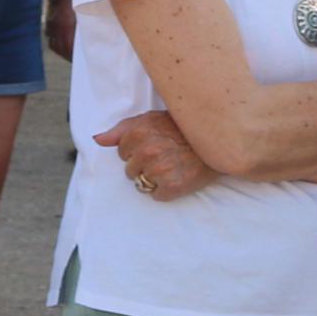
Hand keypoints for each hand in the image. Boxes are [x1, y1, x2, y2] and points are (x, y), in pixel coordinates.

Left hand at [101, 109, 215, 200]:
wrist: (219, 139)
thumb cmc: (183, 128)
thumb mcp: (151, 119)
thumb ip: (122, 129)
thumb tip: (97, 140)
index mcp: (139, 132)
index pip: (122, 153)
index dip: (137, 151)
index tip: (154, 145)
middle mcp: (147, 151)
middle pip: (130, 170)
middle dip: (144, 165)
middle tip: (165, 156)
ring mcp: (160, 170)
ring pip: (142, 184)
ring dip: (155, 178)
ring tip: (173, 165)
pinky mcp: (173, 186)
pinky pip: (157, 195)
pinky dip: (167, 190)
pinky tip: (179, 176)